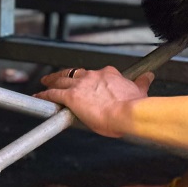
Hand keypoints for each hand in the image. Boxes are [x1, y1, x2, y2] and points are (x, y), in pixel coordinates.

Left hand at [34, 67, 153, 137]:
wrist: (127, 113)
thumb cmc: (133, 107)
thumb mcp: (139, 92)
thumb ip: (142, 84)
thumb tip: (148, 77)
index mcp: (109, 75)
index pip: (97, 73)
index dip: (90, 77)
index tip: (88, 81)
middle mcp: (93, 76)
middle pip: (75, 72)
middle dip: (65, 74)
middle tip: (58, 76)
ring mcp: (81, 85)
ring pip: (62, 79)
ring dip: (52, 79)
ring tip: (45, 81)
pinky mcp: (71, 96)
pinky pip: (53, 93)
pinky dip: (44, 94)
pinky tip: (38, 95)